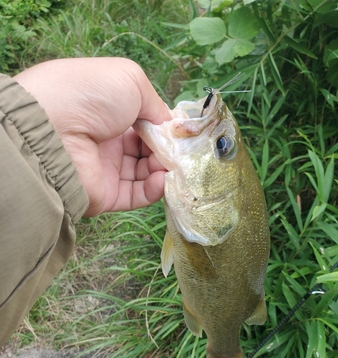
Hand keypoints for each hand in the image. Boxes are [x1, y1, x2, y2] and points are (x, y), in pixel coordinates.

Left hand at [14, 58, 170, 215]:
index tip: (179, 132)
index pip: (144, 124)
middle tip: (177, 151)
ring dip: (163, 169)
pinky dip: (154, 189)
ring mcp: (106, 169)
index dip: (163, 128)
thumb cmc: (92, 94)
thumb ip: (154, 103)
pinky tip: (161, 179)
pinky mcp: (105, 194)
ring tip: (171, 165)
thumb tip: (168, 124)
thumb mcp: (130, 80)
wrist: (55, 128)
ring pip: (145, 173)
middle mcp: (107, 140)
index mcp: (110, 112)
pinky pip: (136, 195)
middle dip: (166, 150)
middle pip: (147, 150)